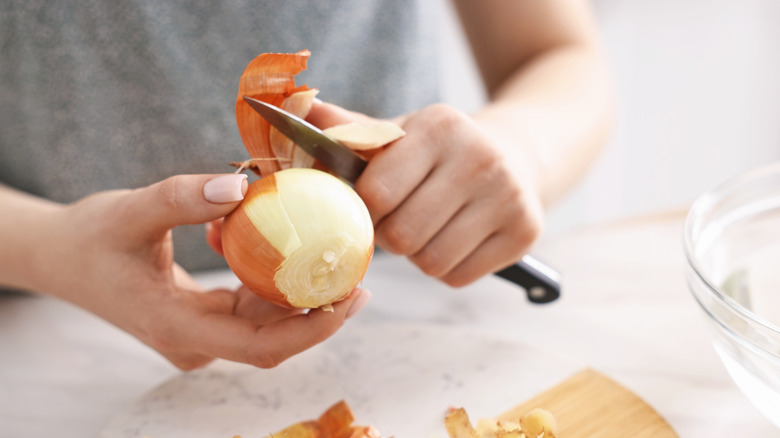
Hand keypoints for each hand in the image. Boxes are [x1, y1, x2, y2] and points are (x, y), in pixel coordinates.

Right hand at [35, 174, 369, 369]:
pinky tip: (279, 238)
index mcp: (179, 328)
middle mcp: (196, 341)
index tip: (351, 298)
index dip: (313, 329)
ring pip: (266, 321)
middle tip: (358, 266)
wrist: (61, 256)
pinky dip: (271, 276)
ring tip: (333, 247)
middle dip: (320, 308)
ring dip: (298, 287)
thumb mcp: (132, 211)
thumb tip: (240, 186)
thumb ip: (182, 198)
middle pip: (275, 338)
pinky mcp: (205, 318)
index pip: (262, 345)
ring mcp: (201, 333)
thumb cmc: (90, 237)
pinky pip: (252, 305)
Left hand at [306, 101, 543, 285]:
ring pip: (431, 262)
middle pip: (403, 236)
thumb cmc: (438, 152)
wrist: (514, 156)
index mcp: (439, 127)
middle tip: (397, 223)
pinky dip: (448, 268)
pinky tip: (455, 240)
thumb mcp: (399, 134)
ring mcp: (509, 196)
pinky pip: (459, 277)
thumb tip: (301, 106)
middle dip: (390, 238)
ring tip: (428, 229)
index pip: (376, 193)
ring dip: (419, 256)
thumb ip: (349, 129)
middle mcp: (480, 158)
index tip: (370, 206)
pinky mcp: (526, 231)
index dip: (363, 211)